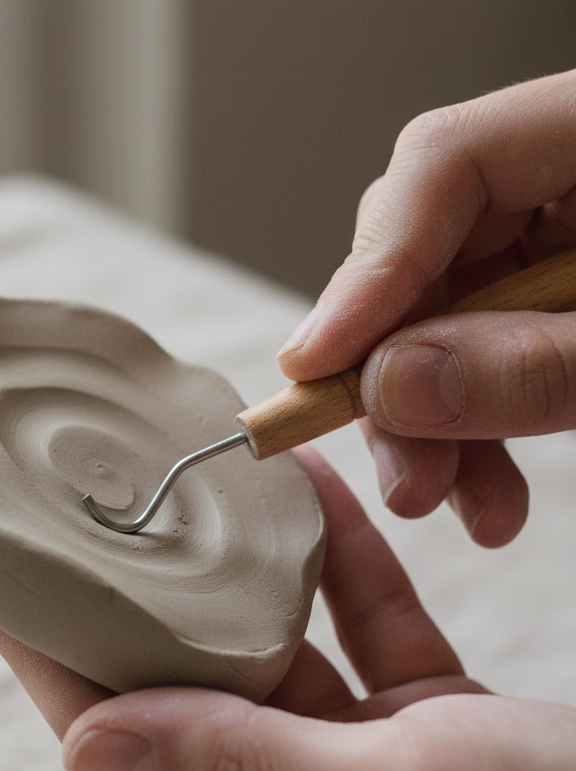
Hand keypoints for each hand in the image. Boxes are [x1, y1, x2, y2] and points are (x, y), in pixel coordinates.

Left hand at [0, 448, 575, 770]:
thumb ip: (242, 765)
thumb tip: (82, 745)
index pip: (121, 740)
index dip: (50, 659)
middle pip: (183, 686)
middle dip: (128, 599)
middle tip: (73, 512)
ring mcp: (367, 762)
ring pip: (273, 644)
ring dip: (238, 565)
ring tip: (185, 481)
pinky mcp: (431, 721)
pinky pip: (363, 624)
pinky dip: (338, 562)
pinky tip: (309, 492)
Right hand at [277, 69, 575, 546]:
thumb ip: (539, 365)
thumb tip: (391, 386)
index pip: (441, 167)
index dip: (366, 270)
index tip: (317, 366)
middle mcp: (560, 174)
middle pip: (422, 257)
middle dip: (398, 381)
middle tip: (402, 477)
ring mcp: (554, 234)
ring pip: (440, 320)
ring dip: (432, 425)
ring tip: (458, 505)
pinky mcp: (548, 290)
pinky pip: (480, 349)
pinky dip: (476, 428)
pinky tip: (487, 490)